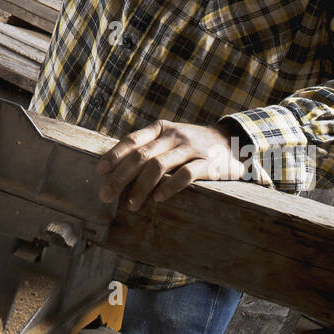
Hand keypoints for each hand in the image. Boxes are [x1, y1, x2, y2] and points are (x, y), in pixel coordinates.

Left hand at [97, 120, 244, 209]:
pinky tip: (158, 199)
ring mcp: (191, 148)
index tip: (100, 172)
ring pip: (159, 165)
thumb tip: (114, 169)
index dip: (114, 155)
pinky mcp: (208, 163)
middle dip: (120, 177)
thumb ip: (148, 148)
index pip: (132, 139)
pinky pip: (185, 175)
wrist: (232, 141)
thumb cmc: (192, 145)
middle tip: (106, 195)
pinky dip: (169, 187)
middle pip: (141, 156)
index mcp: (161, 128)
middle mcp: (174, 135)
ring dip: (141, 187)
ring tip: (130, 204)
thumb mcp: (170, 139)